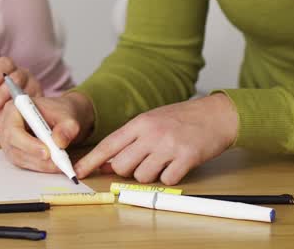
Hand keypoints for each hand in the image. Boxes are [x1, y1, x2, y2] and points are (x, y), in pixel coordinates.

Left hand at [0, 56, 42, 132]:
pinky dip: (22, 116)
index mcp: (8, 69)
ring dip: (12, 106)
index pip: (4, 64)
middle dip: (1, 93)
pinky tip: (13, 125)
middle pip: (16, 77)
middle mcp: (23, 75)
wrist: (11, 123)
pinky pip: (35, 107)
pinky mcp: (42, 102)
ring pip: (27, 92)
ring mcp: (34, 88)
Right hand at [0, 91, 94, 173]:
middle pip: (14, 147)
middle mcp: (6, 125)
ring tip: (61, 165)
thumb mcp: (68, 116)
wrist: (62, 119)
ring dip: (41, 165)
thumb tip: (59, 142)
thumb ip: (67, 127)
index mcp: (14, 109)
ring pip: (20, 159)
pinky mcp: (15, 152)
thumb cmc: (61, 113)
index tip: (47, 152)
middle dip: (36, 158)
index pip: (14, 130)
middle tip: (57, 163)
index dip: (28, 144)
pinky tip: (55, 166)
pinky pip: (24, 164)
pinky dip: (40, 167)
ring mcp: (8, 141)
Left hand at [74, 93, 238, 184]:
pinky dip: (170, 177)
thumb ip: (130, 139)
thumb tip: (109, 162)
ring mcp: (169, 146)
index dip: (91, 161)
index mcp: (139, 123)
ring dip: (150, 174)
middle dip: (127, 170)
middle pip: (122, 165)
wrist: (216, 114)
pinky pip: (167, 180)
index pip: (108, 145)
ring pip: (142, 176)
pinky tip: (177, 165)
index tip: (77, 172)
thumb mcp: (151, 121)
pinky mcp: (186, 158)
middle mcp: (151, 134)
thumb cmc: (182, 118)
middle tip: (142, 161)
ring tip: (163, 160)